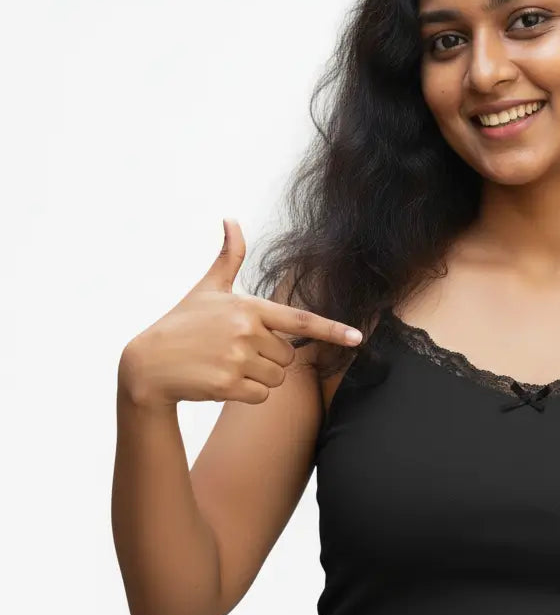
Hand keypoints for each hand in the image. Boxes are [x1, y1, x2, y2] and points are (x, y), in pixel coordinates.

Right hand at [119, 219, 362, 407]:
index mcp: (248, 307)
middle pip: (288, 356)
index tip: (358, 338)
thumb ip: (229, 257)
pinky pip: (261, 395)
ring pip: (277, 378)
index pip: (300, 320)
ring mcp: (236, 359)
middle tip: (236, 351)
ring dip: (259, 378)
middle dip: (270, 358)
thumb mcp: (207, 288)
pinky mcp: (227, 385)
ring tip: (227, 365)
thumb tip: (231, 218)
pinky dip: (248, 393)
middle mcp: (246, 332)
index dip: (332, 330)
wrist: (147, 365)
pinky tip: (223, 382)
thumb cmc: (183, 323)